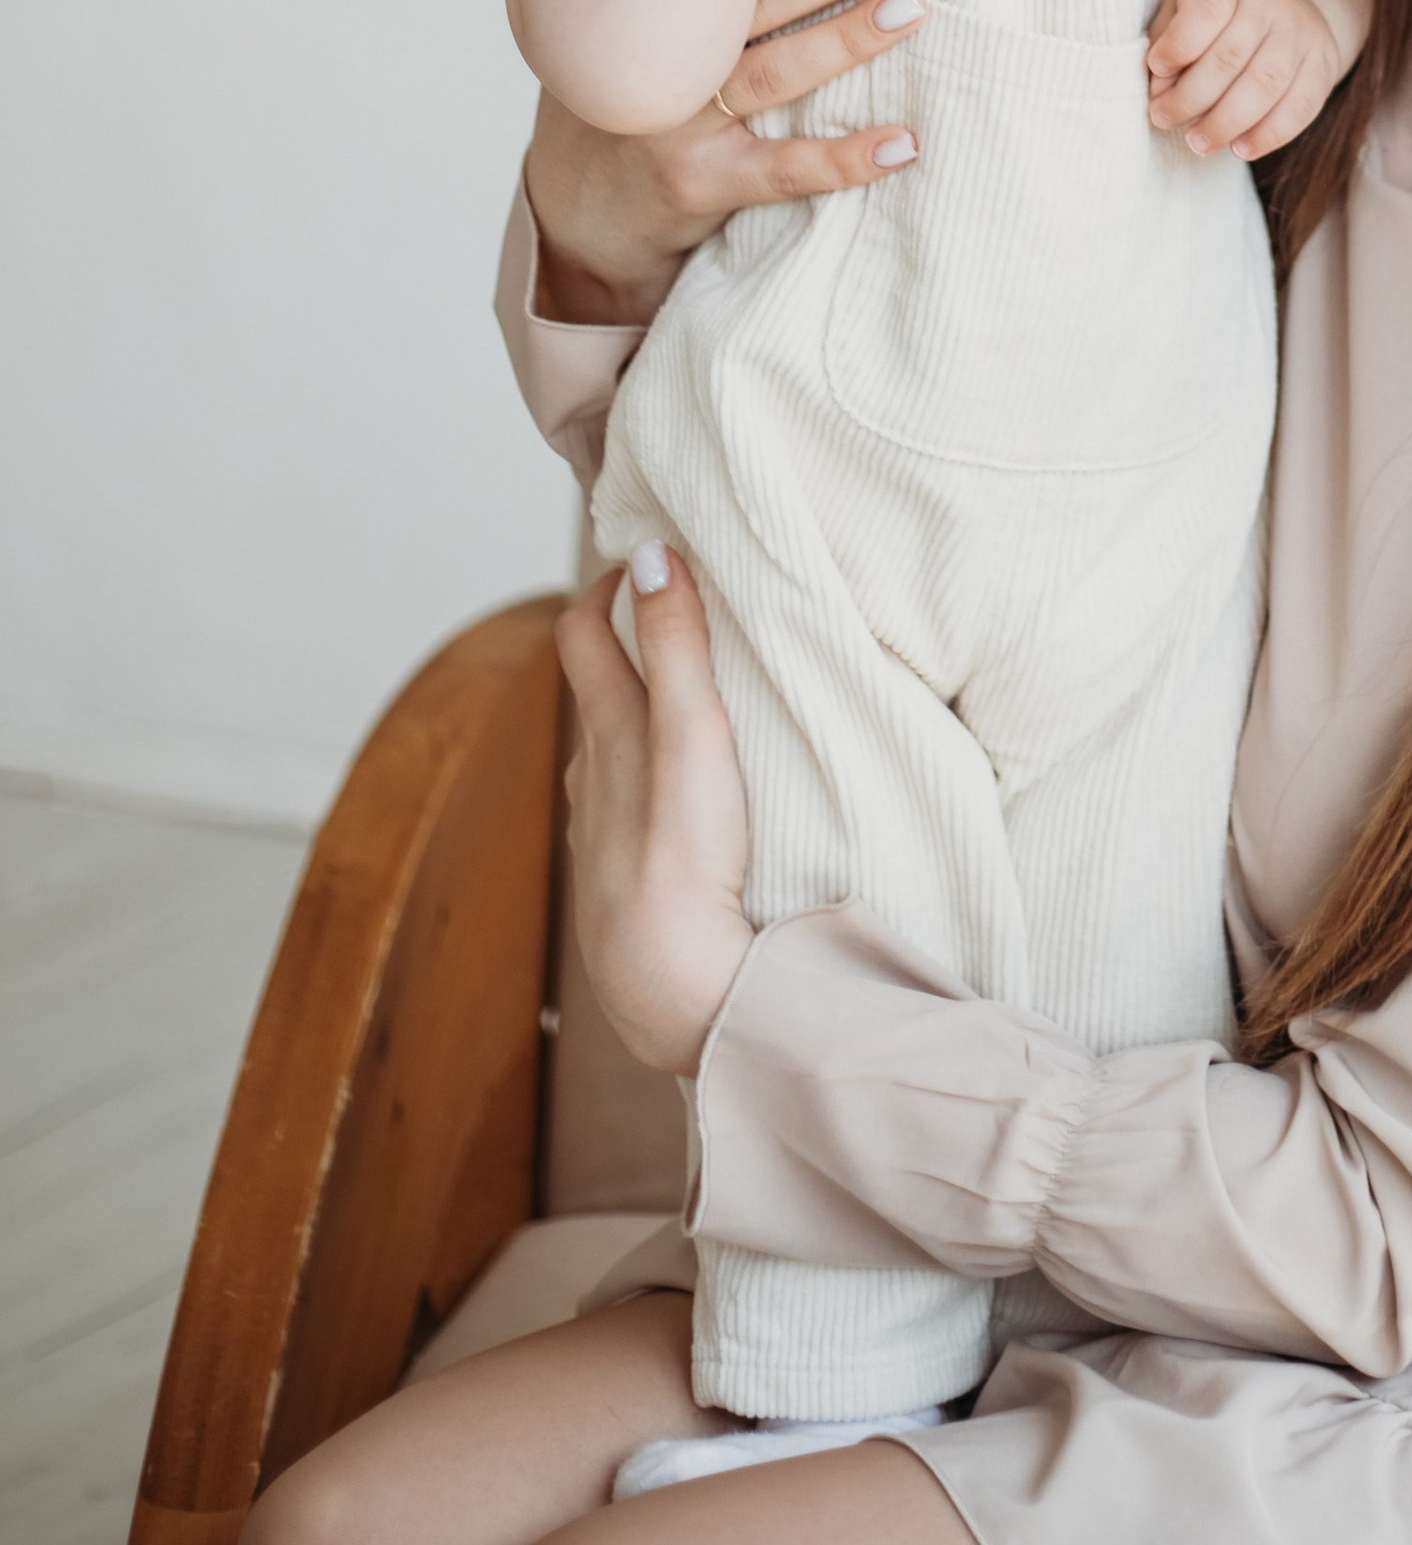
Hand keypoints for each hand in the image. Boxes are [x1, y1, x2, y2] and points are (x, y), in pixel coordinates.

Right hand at [525, 0, 927, 326]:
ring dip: (847, 38)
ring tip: (911, 8)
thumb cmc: (638, 93)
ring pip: (774, 73)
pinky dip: (844, 158)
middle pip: (757, 3)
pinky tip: (902, 143)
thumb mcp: (640, 28)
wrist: (575, 206)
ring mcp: (674, 122)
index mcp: (652, 7)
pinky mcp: (696, 183)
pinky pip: (781, 170)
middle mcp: (661, 57)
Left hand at [557, 546, 752, 1076]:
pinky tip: (689, 806)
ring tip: (696, 706)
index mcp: (607, 734)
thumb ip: (675, 644)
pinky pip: (632, 814)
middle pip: (596, 692)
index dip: (609, 586)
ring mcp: (607, 837)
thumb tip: (651, 552)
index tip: (652, 558)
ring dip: (643, 718)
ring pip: (613, 756)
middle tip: (682, 614)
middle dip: (629, 645)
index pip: (583, 633)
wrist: (674, 992)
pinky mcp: (629, 886)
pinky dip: (654, 786)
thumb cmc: (683, 860)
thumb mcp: (691, 735)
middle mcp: (594, 779)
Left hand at [1146, 0, 1349, 158]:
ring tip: (1198, 143)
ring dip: (1226, 123)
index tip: (1156, 68)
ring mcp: (1301, 34)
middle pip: (1231, 57)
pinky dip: (1269, 135)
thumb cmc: (1217, 10)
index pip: (1208, 10)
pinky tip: (1241, 148)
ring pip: (1265, 86)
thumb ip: (1166, 39)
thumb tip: (1161, 90)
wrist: (1284, 0)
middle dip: (1192, 98)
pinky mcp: (1322, 65)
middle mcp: (1271, 2)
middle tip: (1165, 120)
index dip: (1179, 45)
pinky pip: (1300, 107)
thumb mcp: (1182, 3)